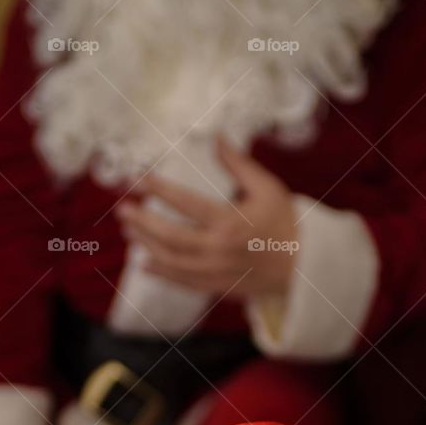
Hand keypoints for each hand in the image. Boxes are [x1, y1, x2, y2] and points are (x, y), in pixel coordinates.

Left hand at [116, 138, 297, 301]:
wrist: (302, 266)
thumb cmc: (285, 222)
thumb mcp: (267, 187)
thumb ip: (238, 164)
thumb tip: (216, 137)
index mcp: (229, 222)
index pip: (185, 203)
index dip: (158, 189)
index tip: (138, 179)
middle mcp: (218, 250)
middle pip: (170, 236)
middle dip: (143, 222)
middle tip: (123, 209)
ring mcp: (216, 272)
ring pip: (173, 262)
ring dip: (147, 246)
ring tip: (129, 232)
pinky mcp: (217, 287)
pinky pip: (183, 283)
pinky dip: (162, 274)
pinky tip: (144, 264)